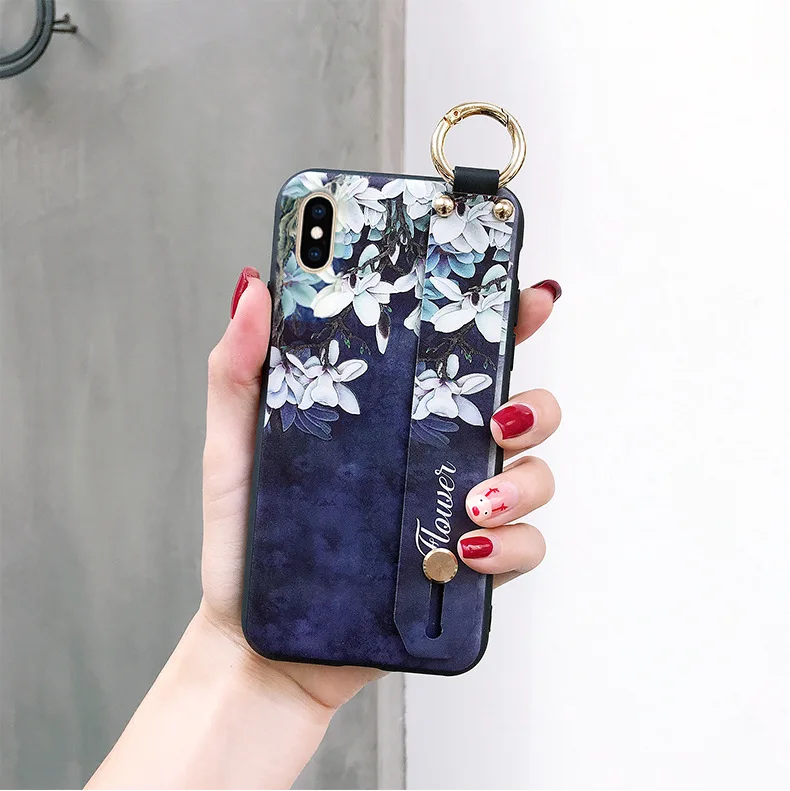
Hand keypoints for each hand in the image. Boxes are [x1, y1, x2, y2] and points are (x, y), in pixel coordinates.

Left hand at [198, 268, 561, 709]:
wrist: (263, 639)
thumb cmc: (250, 539)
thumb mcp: (235, 446)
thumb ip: (239, 370)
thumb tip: (252, 289)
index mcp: (394, 417)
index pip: (460, 357)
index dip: (505, 322)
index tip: (527, 300)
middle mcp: (434, 457)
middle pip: (520, 413)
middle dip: (534, 406)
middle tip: (502, 417)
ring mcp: (455, 513)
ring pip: (534, 478)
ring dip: (524, 481)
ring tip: (474, 500)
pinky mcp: (464, 571)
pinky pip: (522, 549)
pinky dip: (511, 546)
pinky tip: (467, 550)